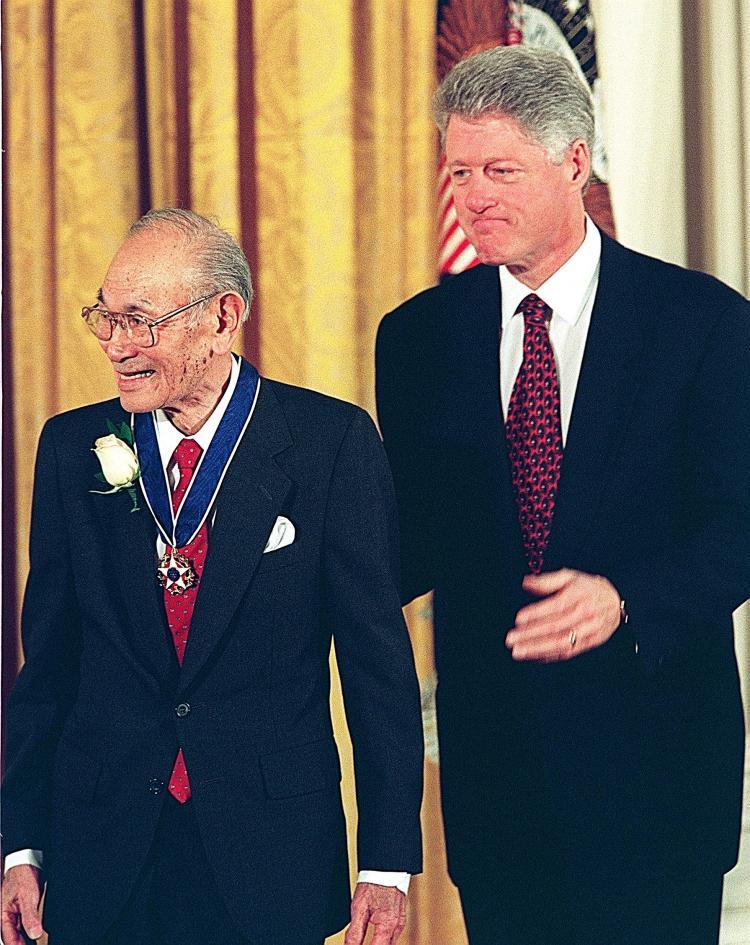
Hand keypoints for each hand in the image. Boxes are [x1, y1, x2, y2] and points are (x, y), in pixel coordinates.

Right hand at [1, 865, 44, 943]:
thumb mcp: (28, 897)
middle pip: (12, 936)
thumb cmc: (22, 876)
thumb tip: (35, 934)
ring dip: (25, 937)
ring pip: (17, 930)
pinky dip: (28, 928)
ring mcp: (13, 912)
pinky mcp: (20, 908)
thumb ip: (30, 917)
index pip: (8, 938)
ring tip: (35, 940)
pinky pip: (22, 923)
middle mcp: (6, 915)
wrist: (27, 862)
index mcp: (3, 915)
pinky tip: (35, 931)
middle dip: (21, 943)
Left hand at [344, 882, 405, 944]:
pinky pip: (391, 938)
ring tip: (364, 942)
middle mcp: (397, 927)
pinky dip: (382, 941)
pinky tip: (374, 939)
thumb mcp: (359, 907)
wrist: (386, 867)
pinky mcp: (400, 920)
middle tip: (357, 944)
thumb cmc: (374, 882)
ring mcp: (400, 923)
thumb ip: (354, 933)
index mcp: (388, 924)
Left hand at [506, 568, 620, 661]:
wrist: (617, 600)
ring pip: (561, 643)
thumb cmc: (588, 587)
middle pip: (556, 627)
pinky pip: (569, 652)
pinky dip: (550, 656)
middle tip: (511, 640)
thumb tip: (525, 582)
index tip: (518, 619)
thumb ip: (547, 580)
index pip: (555, 607)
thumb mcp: (569, 576)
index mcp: (579, 595)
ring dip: (538, 649)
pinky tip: (534, 656)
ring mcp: (589, 630)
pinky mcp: (591, 642)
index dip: (536, 614)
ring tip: (518, 652)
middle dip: (531, 635)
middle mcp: (585, 614)